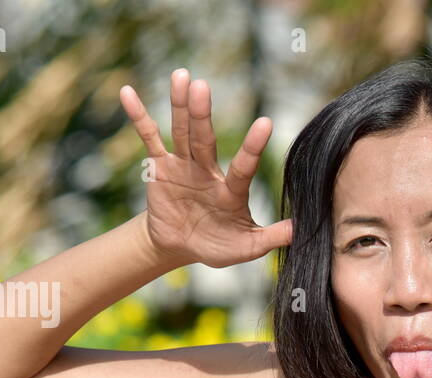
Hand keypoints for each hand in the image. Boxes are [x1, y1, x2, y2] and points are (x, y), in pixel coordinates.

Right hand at [120, 69, 292, 268]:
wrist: (180, 245)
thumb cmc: (217, 244)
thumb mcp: (246, 247)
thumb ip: (271, 237)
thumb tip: (302, 230)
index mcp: (231, 191)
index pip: (244, 167)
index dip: (253, 147)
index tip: (265, 123)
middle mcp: (208, 171)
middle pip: (205, 140)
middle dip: (202, 114)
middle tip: (202, 86)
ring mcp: (184, 165)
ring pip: (182, 132)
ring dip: (180, 106)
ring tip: (182, 77)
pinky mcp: (160, 166)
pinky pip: (149, 138)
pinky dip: (139, 117)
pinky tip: (129, 93)